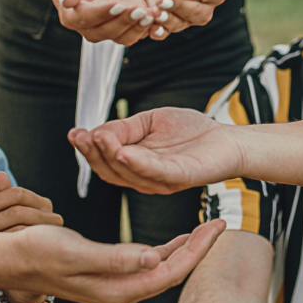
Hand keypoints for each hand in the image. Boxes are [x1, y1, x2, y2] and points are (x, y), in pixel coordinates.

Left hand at [0, 172, 62, 302]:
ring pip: (20, 228)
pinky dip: (5, 248)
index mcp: (42, 204)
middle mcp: (52, 218)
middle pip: (18, 210)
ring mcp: (54, 237)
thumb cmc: (11, 244)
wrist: (23, 280)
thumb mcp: (3, 219)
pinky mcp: (50, 255)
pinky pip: (24, 246)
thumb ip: (1, 198)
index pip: (18, 194)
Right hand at [0, 218, 229, 302]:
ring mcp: (115, 289)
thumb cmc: (39, 252)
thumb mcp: (77, 252)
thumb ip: (116, 259)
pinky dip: (164, 251)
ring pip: (161, 270)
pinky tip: (174, 240)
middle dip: (198, 248)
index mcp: (118, 291)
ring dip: (184, 250)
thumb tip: (154, 260)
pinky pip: (147, 267)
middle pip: (172, 272)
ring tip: (205, 227)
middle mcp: (121, 294)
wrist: (10, 261)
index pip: (170, 271)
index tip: (217, 226)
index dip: (197, 250)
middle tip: (219, 221)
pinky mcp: (108, 279)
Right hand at [52, 0, 156, 44]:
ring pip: (123, 37)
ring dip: (137, 27)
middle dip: (124, 21)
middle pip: (106, 31)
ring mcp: (108, 30)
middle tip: (139, 10)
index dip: (103, 13)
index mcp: (71, 16)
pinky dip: (146, 28)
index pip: (86, 19)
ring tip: (149, 14)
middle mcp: (89, 28)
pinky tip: (154, 15)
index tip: (119, 4)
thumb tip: (68, 0)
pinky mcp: (124, 27)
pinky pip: (136, 34)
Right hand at [69, 108, 244, 194]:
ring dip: (110, 155)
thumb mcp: (151, 121)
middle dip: (93, 153)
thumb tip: (98, 132)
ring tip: (97, 138)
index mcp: (135, 165)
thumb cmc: (192, 131)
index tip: (74, 134)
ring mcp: (161, 181)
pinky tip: (124, 152)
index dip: (88, 149)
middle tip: (81, 136)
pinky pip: (155, 172)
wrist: (228, 139)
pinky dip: (138, 163)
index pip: (105, 160)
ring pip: (128, 172)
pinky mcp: (180, 178)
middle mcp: (144, 177)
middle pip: (110, 170)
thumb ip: (125, 127)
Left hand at [141, 0, 235, 37]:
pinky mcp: (168, 20)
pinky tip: (151, 29)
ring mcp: (186, 16)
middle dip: (177, 7)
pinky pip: (166, 32)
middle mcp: (204, 7)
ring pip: (180, 24)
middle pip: (194, 12)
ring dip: (167, 20)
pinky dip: (158, 32)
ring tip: (155, 12)